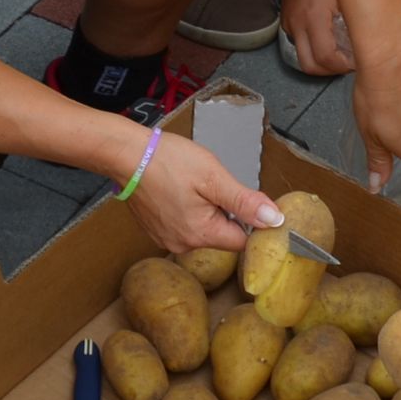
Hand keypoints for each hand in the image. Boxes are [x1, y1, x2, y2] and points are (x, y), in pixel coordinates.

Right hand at [127, 130, 278, 253]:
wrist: (126, 154)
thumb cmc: (167, 161)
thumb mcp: (213, 177)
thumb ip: (245, 202)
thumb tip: (274, 220)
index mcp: (201, 235)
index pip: (243, 241)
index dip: (251, 221)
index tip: (245, 199)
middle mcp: (183, 245)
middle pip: (223, 235)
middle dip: (225, 212)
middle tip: (212, 185)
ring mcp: (167, 239)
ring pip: (204, 229)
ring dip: (207, 210)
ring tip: (192, 185)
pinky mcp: (157, 231)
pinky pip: (185, 225)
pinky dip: (188, 210)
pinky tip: (179, 190)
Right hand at [279, 0, 351, 77]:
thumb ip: (357, 16)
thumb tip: (376, 34)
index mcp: (315, 18)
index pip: (325, 57)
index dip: (342, 67)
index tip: (355, 62)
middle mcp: (299, 25)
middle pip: (309, 66)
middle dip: (329, 72)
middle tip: (347, 65)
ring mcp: (290, 25)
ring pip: (303, 58)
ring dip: (321, 63)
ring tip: (339, 55)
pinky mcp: (287, 23)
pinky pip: (299, 44)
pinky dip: (313, 48)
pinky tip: (327, 40)